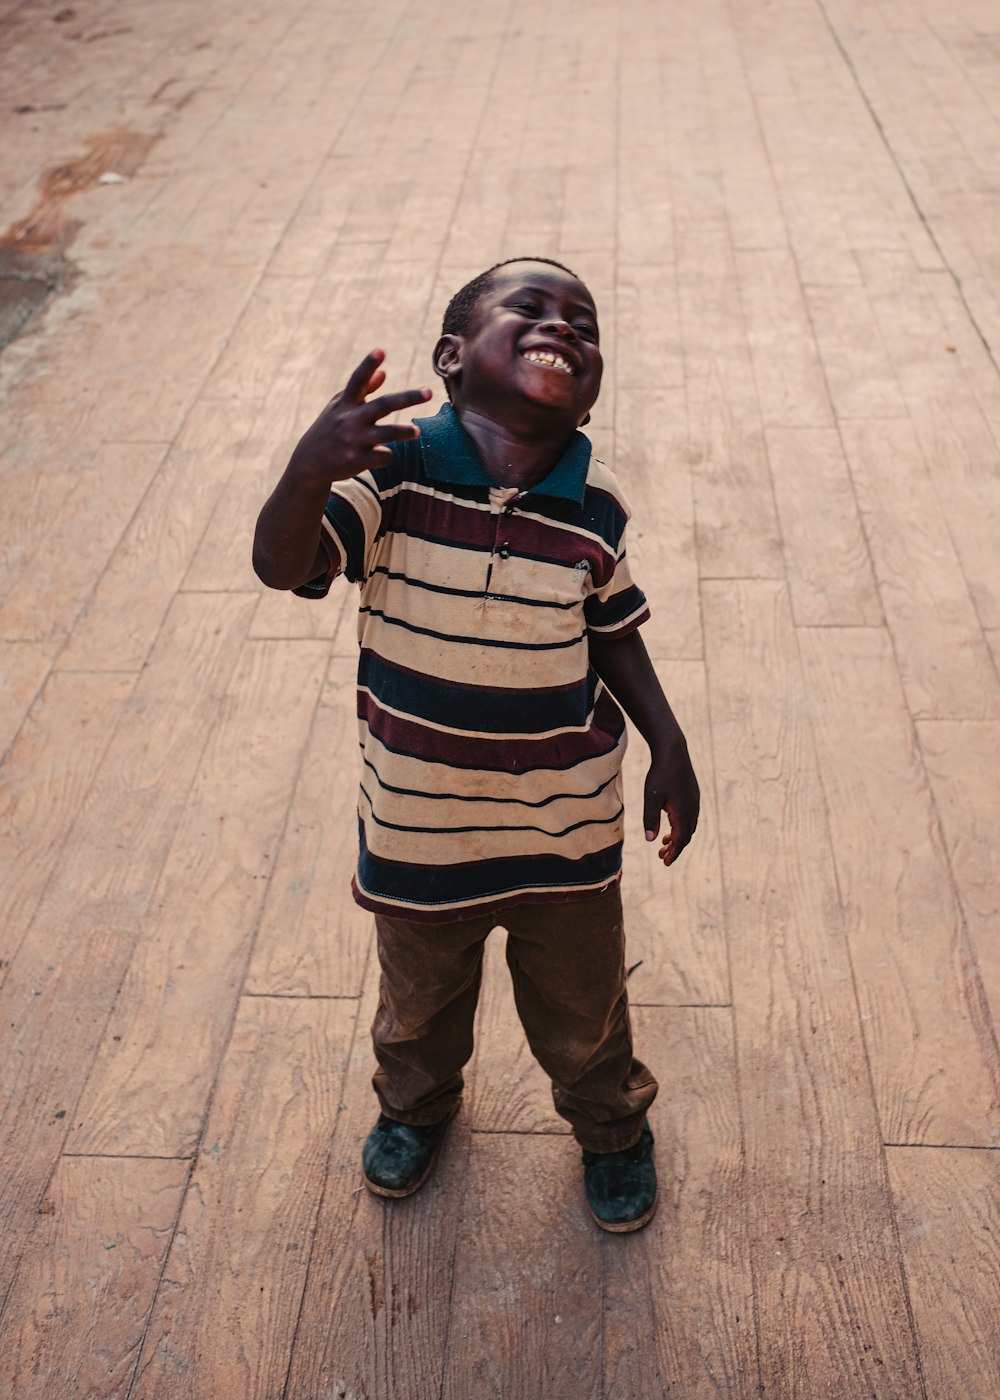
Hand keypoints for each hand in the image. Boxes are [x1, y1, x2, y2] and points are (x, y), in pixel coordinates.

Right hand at [290, 349, 431, 482]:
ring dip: (404, 431)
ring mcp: (354, 440)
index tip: (381, 351)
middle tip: (428, 392)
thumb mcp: (341, 407)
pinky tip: (382, 454)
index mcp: (346, 403)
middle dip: (407, 398)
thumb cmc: (331, 429)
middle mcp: (350, 419)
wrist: (310, 462)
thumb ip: (364, 390)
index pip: (358, 380)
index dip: (368, 365)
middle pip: (383, 405)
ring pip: (387, 433)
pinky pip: (383, 456)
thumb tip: (384, 372)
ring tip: (417, 431)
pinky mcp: (357, 460)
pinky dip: (387, 455)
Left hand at [643, 738, 699, 866]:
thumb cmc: (660, 774)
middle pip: (686, 836)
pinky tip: (670, 823)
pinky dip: (681, 826)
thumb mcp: (651, 798)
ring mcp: (694, 802)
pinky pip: (689, 817)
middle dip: (675, 848)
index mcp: (683, 813)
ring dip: (678, 837)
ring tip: (664, 843)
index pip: (680, 840)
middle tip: (662, 858)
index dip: (673, 853)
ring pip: (688, 827)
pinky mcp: (693, 795)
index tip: (665, 863)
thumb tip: (650, 840)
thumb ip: (650, 819)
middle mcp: (692, 810)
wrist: (673, 752)